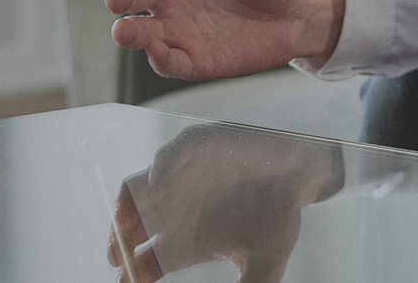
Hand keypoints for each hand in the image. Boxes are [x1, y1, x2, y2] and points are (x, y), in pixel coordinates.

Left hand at [107, 125, 343, 282]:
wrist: (301, 177)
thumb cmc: (277, 219)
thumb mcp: (264, 263)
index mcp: (185, 240)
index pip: (147, 260)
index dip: (133, 271)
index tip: (124, 281)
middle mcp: (176, 208)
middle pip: (132, 226)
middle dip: (119, 240)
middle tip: (116, 256)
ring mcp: (182, 177)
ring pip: (140, 189)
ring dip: (129, 205)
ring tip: (124, 223)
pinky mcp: (198, 148)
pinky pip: (172, 153)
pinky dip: (162, 164)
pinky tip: (158, 182)